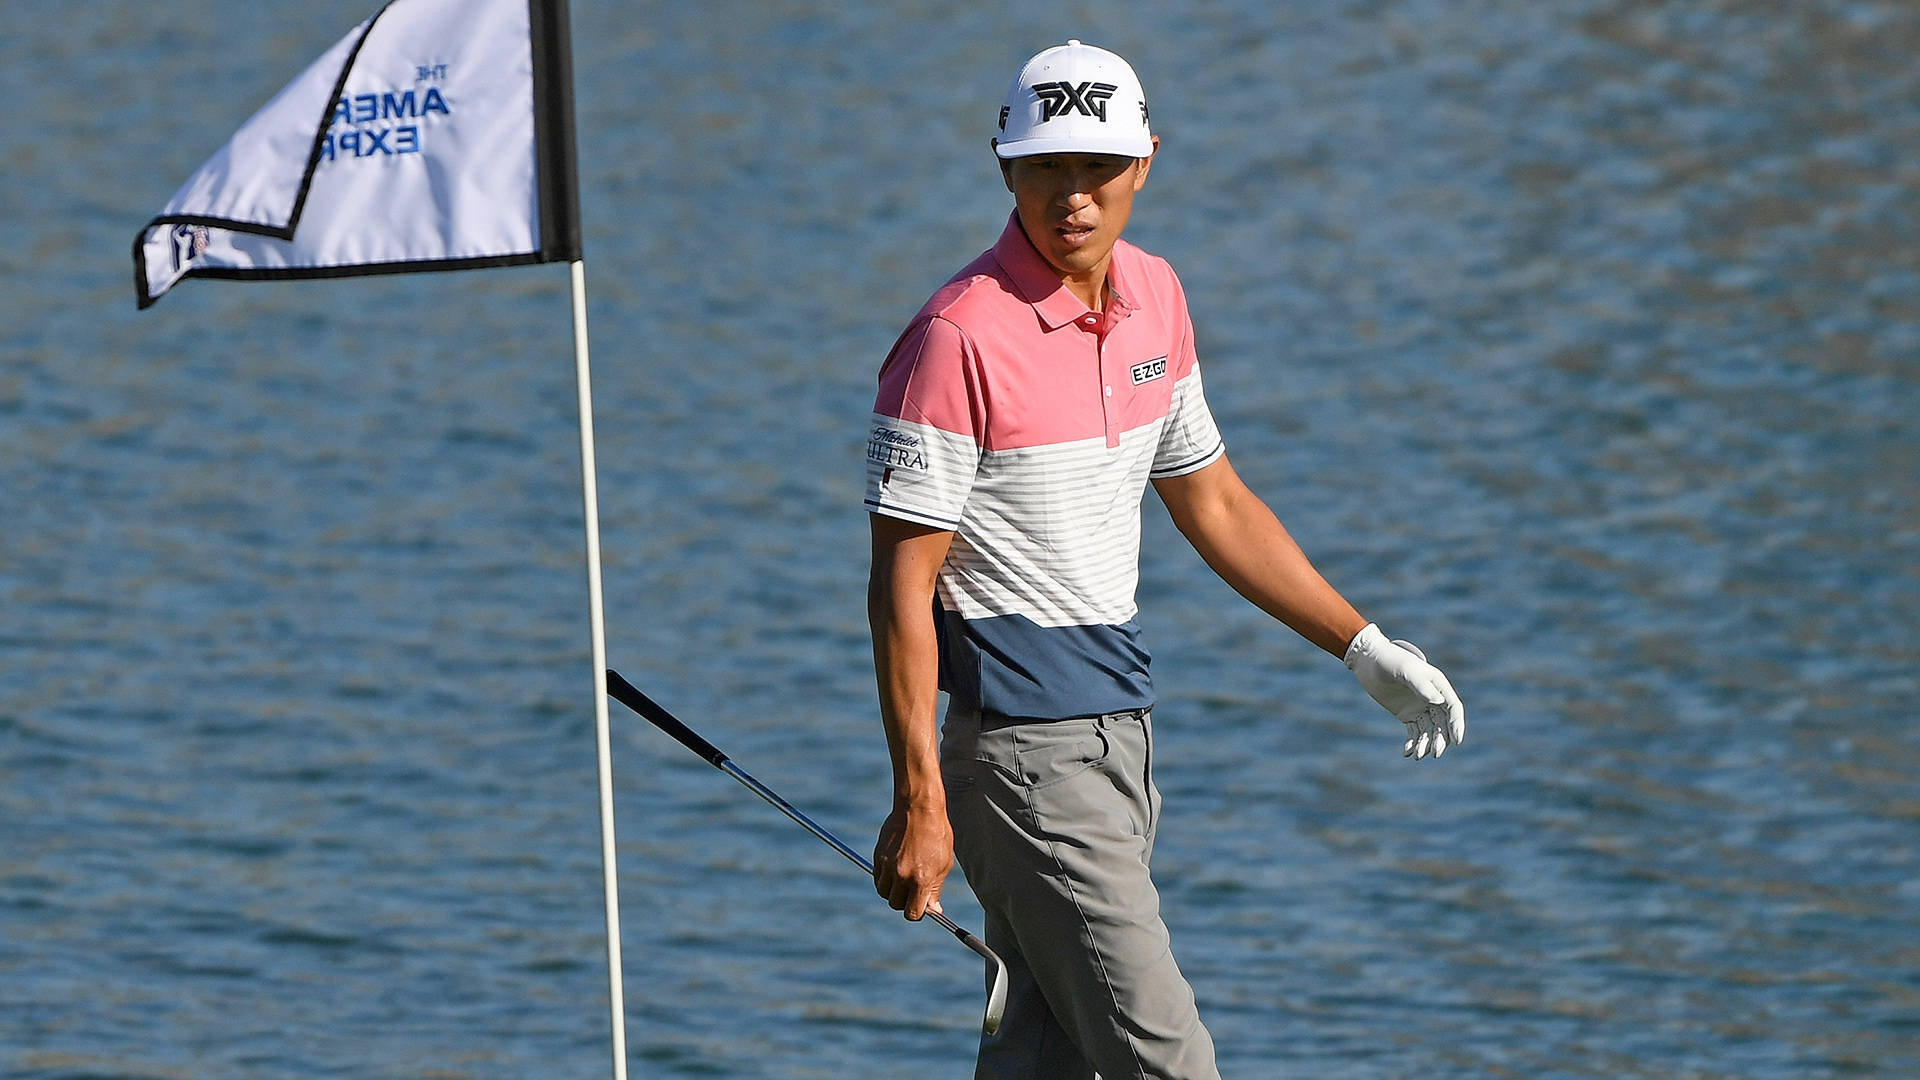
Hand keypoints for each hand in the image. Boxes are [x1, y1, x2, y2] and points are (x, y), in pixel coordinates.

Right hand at [872, 802, 951, 920]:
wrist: (918, 808)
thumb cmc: (937, 834)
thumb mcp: (944, 863)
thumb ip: (936, 888)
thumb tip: (934, 909)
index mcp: (921, 879)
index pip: (912, 913)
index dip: (918, 912)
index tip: (922, 905)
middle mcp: (901, 875)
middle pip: (896, 904)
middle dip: (905, 901)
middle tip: (914, 890)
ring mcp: (887, 865)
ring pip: (884, 892)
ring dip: (893, 890)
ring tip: (904, 877)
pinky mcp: (878, 856)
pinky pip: (877, 877)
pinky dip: (885, 878)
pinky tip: (896, 867)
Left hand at [1344, 623, 1465, 758]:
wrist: (1369, 661)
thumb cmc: (1390, 660)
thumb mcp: (1405, 670)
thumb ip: (1420, 685)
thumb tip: (1438, 702)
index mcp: (1438, 685)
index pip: (1453, 708)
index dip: (1457, 725)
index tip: (1457, 741)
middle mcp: (1432, 698)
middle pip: (1442, 724)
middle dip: (1441, 739)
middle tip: (1434, 753)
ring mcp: (1419, 707)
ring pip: (1429, 731)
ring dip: (1426, 744)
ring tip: (1418, 755)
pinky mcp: (1406, 714)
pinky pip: (1414, 732)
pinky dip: (1412, 743)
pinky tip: (1407, 752)